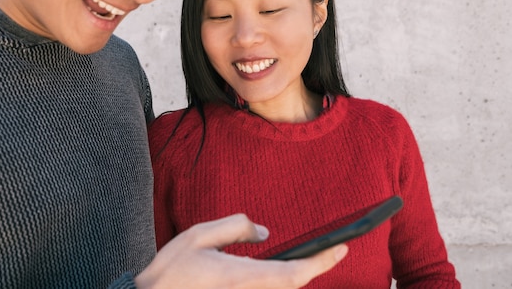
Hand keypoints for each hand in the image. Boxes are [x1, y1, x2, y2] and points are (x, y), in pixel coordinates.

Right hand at [135, 213, 347, 288]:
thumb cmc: (169, 274)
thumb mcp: (198, 236)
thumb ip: (234, 227)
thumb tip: (264, 232)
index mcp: (242, 278)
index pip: (294, 273)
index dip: (322, 262)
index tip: (342, 247)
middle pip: (293, 287)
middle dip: (312, 269)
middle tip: (329, 250)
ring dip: (292, 277)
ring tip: (306, 260)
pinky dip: (277, 283)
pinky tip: (274, 272)